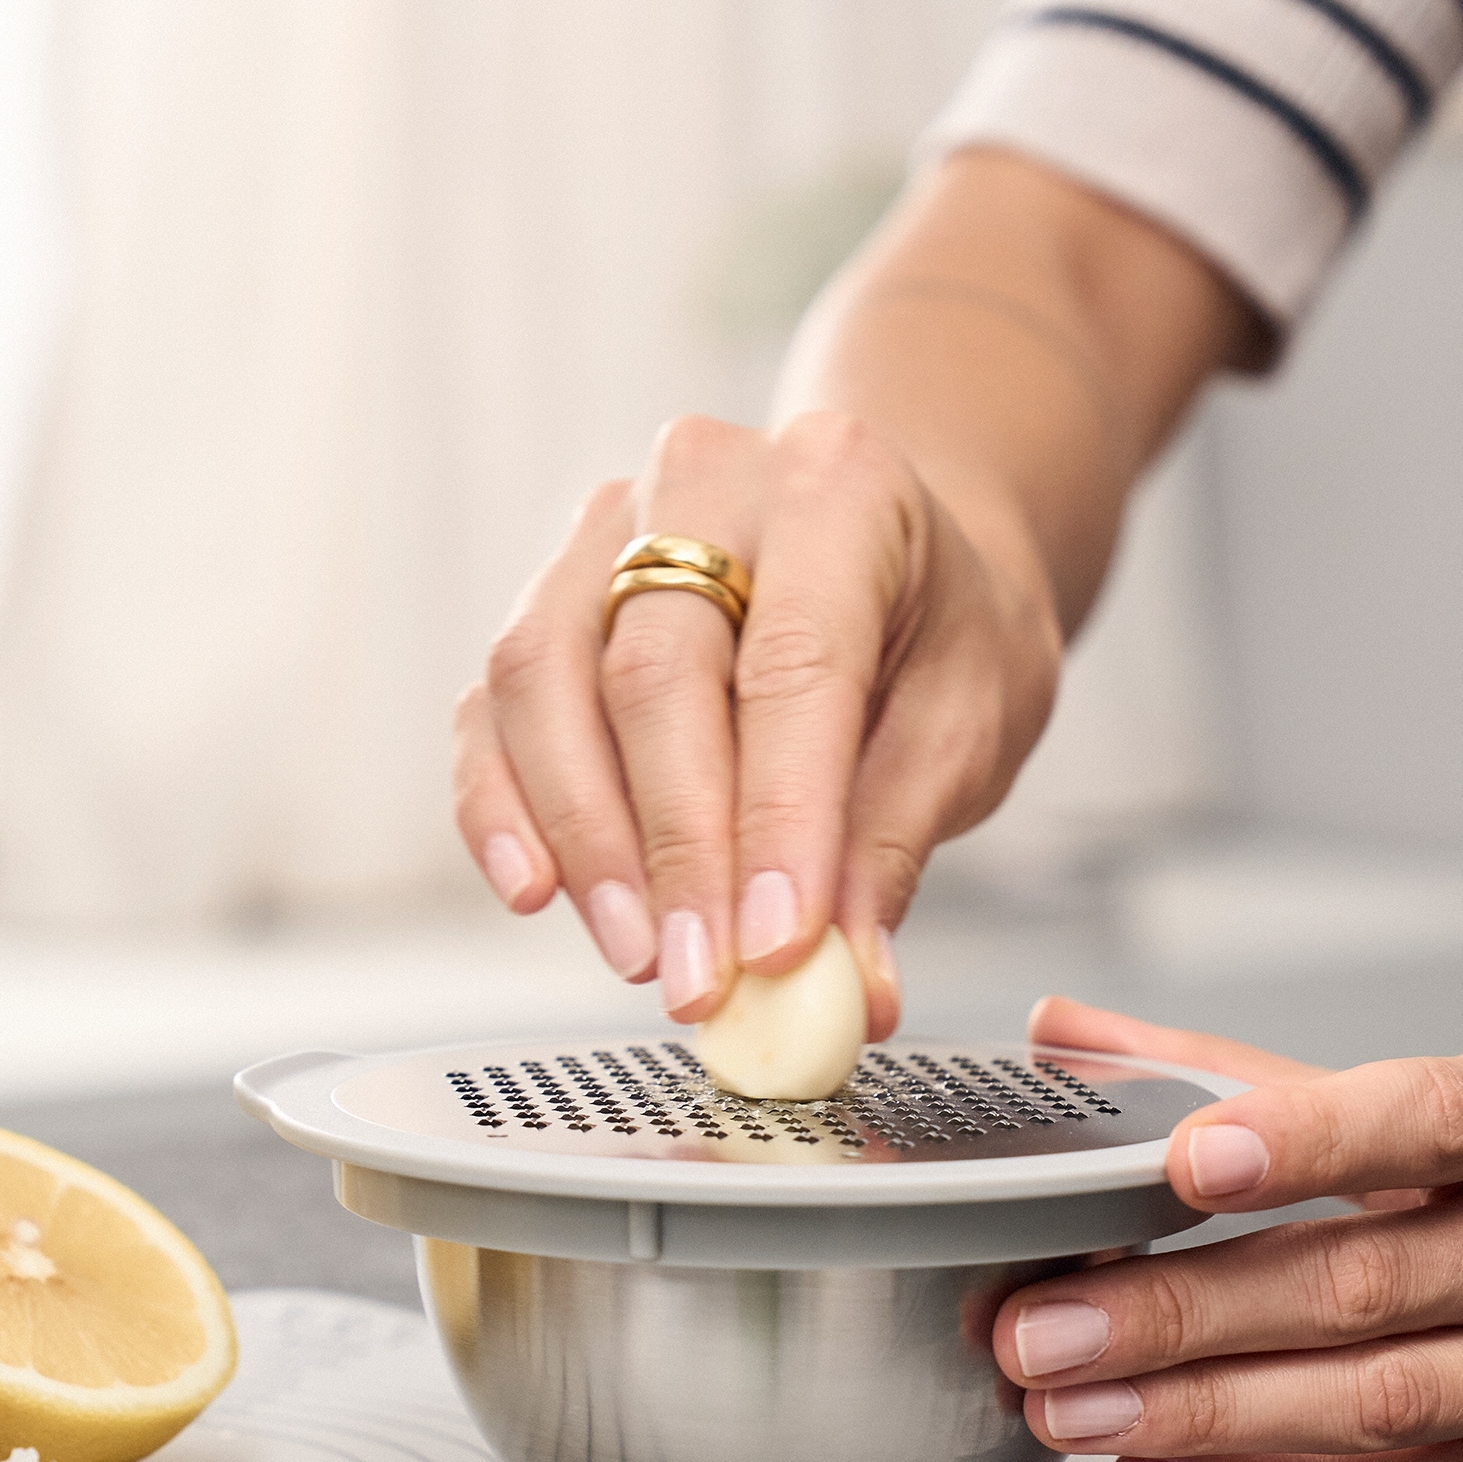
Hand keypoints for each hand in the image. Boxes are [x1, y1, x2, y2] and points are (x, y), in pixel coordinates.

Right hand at [450, 411, 1060, 1033]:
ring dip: (584, 841)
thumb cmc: (940, 626)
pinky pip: (494, 706)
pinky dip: (503, 809)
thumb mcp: (968, 722)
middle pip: (654, 673)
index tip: (777, 944)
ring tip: (639, 953)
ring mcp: (607, 529)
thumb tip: (846, 980)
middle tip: (701, 975)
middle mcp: (707, 480)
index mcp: (841, 487)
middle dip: (674, 851)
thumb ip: (895, 843)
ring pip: (545, 680)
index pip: (794, 663)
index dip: (779, 818)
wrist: (902, 556)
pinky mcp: (547, 598)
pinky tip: (537, 890)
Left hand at [994, 996, 1462, 1461]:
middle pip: (1361, 1284)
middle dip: (1182, 1312)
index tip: (1191, 1156)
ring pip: (1374, 1403)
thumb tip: (1073, 1031)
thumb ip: (1257, 1074)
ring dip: (1205, 1414)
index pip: (1427, 1119)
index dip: (1306, 1135)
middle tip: (1039, 1328)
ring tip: (1069, 1409)